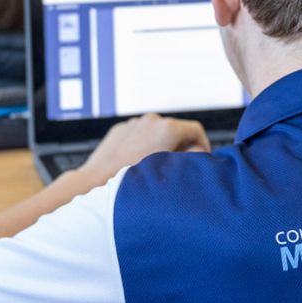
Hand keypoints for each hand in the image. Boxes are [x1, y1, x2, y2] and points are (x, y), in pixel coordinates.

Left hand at [78, 113, 210, 184]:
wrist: (97, 182)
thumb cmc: (133, 181)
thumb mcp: (171, 170)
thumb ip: (191, 157)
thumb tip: (198, 151)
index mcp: (167, 128)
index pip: (196, 130)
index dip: (203, 145)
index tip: (201, 158)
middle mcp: (151, 120)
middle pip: (176, 130)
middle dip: (180, 147)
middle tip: (177, 167)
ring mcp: (134, 123)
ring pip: (156, 132)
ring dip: (160, 146)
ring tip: (154, 168)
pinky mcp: (120, 130)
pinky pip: (138, 135)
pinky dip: (142, 145)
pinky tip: (136, 164)